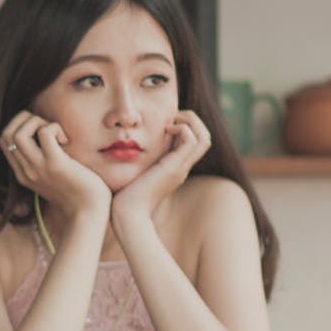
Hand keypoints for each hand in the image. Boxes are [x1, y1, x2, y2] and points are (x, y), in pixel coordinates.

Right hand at [0, 110, 110, 217]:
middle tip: (46, 126)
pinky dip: (54, 128)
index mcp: (22, 174)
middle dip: (25, 119)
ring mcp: (38, 168)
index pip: (4, 141)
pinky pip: (45, 133)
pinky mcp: (55, 164)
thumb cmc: (77, 192)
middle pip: (6, 134)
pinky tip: (66, 140)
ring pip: (18, 133)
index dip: (18, 125)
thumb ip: (42, 161)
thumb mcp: (52, 177)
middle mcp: (26, 171)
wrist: (88, 212)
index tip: (39, 130)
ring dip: (37, 122)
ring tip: (55, 132)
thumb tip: (44, 136)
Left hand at [112, 111, 210, 225]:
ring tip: (170, 121)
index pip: (195, 141)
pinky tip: (165, 130)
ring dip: (190, 121)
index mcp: (175, 167)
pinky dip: (182, 128)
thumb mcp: (135, 171)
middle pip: (205, 138)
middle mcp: (182, 167)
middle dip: (193, 119)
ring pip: (204, 138)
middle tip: (173, 116)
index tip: (166, 120)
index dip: (187, 125)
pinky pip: (192, 141)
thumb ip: (139, 159)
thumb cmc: (125, 195)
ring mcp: (181, 168)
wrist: (127, 214)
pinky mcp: (174, 168)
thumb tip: (129, 145)